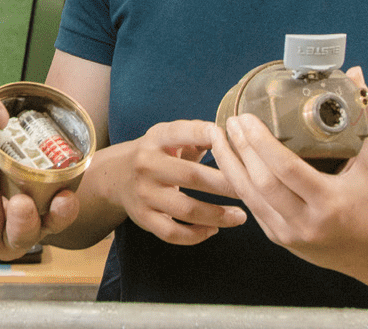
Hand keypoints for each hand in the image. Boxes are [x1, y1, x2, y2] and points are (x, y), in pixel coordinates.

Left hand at [0, 137, 79, 260]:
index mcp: (36, 216)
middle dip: (23, 219)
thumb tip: (26, 115)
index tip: (64, 196)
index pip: (57, 220)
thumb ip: (21, 142)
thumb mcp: (6, 152)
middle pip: (23, 235)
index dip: (64, 212)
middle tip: (21, 200)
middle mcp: (14, 234)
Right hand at [96, 120, 245, 244]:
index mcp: (156, 138)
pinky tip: (213, 230)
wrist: (116, 175)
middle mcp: (147, 164)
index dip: (209, 135)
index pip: (183, 132)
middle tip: (252, 189)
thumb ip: (199, 135)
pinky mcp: (143, 217)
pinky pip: (172, 233)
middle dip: (226, 183)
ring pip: (185, 209)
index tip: (237, 142)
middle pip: (191, 175)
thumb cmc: (158, 153)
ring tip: (241, 216)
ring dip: (217, 215)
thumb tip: (236, 137)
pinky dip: (196, 235)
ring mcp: (144, 193)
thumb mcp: (170, 136)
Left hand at [209, 66, 367, 270]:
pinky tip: (227, 160)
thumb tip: (356, 73)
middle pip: (262, 182)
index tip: (245, 118)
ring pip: (249, 196)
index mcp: (330, 201)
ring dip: (229, 164)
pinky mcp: (277, 238)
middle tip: (230, 121)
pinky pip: (251, 206)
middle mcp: (306, 221)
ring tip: (218, 137)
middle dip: (240, 149)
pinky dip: (237, 181)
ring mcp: (288, 234)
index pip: (287, 169)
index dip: (261, 143)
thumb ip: (364, 116)